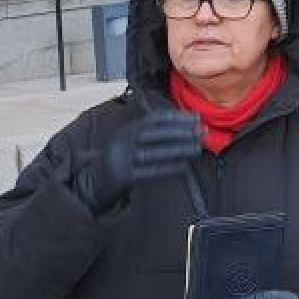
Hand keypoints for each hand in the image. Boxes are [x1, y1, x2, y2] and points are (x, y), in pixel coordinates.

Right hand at [73, 110, 201, 213]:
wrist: (97, 181)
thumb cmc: (125, 158)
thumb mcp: (132, 141)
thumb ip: (154, 133)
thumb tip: (189, 125)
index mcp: (126, 130)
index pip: (152, 119)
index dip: (175, 117)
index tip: (196, 117)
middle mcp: (122, 142)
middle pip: (153, 134)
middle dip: (180, 131)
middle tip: (201, 131)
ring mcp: (121, 160)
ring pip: (153, 153)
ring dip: (178, 150)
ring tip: (197, 148)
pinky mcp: (124, 177)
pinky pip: (149, 173)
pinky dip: (169, 170)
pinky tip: (184, 167)